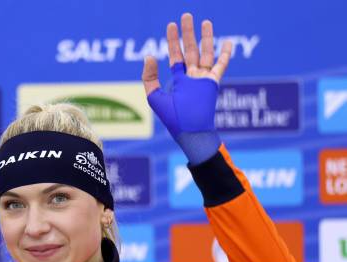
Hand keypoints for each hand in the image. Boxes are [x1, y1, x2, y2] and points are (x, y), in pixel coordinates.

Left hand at [142, 13, 231, 164]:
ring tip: (206, 22)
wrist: (190, 130)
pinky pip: (221, 66)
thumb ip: (150, 78)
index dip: (173, 41)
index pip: (176, 55)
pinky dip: (225, 54)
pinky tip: (226, 42)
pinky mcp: (214, 83)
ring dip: (206, 38)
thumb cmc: (173, 119)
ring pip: (206, 53)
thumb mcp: (155, 98)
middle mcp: (192, 78)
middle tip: (186, 15)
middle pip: (191, 50)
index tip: (171, 25)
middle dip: (188, 33)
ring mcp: (204, 80)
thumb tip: (149, 55)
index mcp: (179, 80)